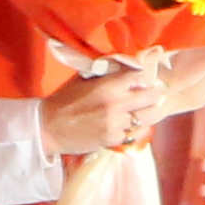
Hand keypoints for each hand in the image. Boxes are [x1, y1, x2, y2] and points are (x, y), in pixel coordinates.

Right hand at [40, 66, 165, 159]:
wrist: (47, 127)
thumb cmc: (64, 100)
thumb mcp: (83, 79)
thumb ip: (105, 73)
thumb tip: (125, 65)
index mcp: (108, 85)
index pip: (141, 76)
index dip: (146, 77)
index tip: (148, 79)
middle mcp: (116, 104)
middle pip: (151, 97)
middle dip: (155, 95)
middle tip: (156, 94)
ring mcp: (116, 123)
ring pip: (146, 118)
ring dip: (146, 114)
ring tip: (144, 111)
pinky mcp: (112, 139)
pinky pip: (133, 134)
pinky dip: (133, 130)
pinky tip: (128, 126)